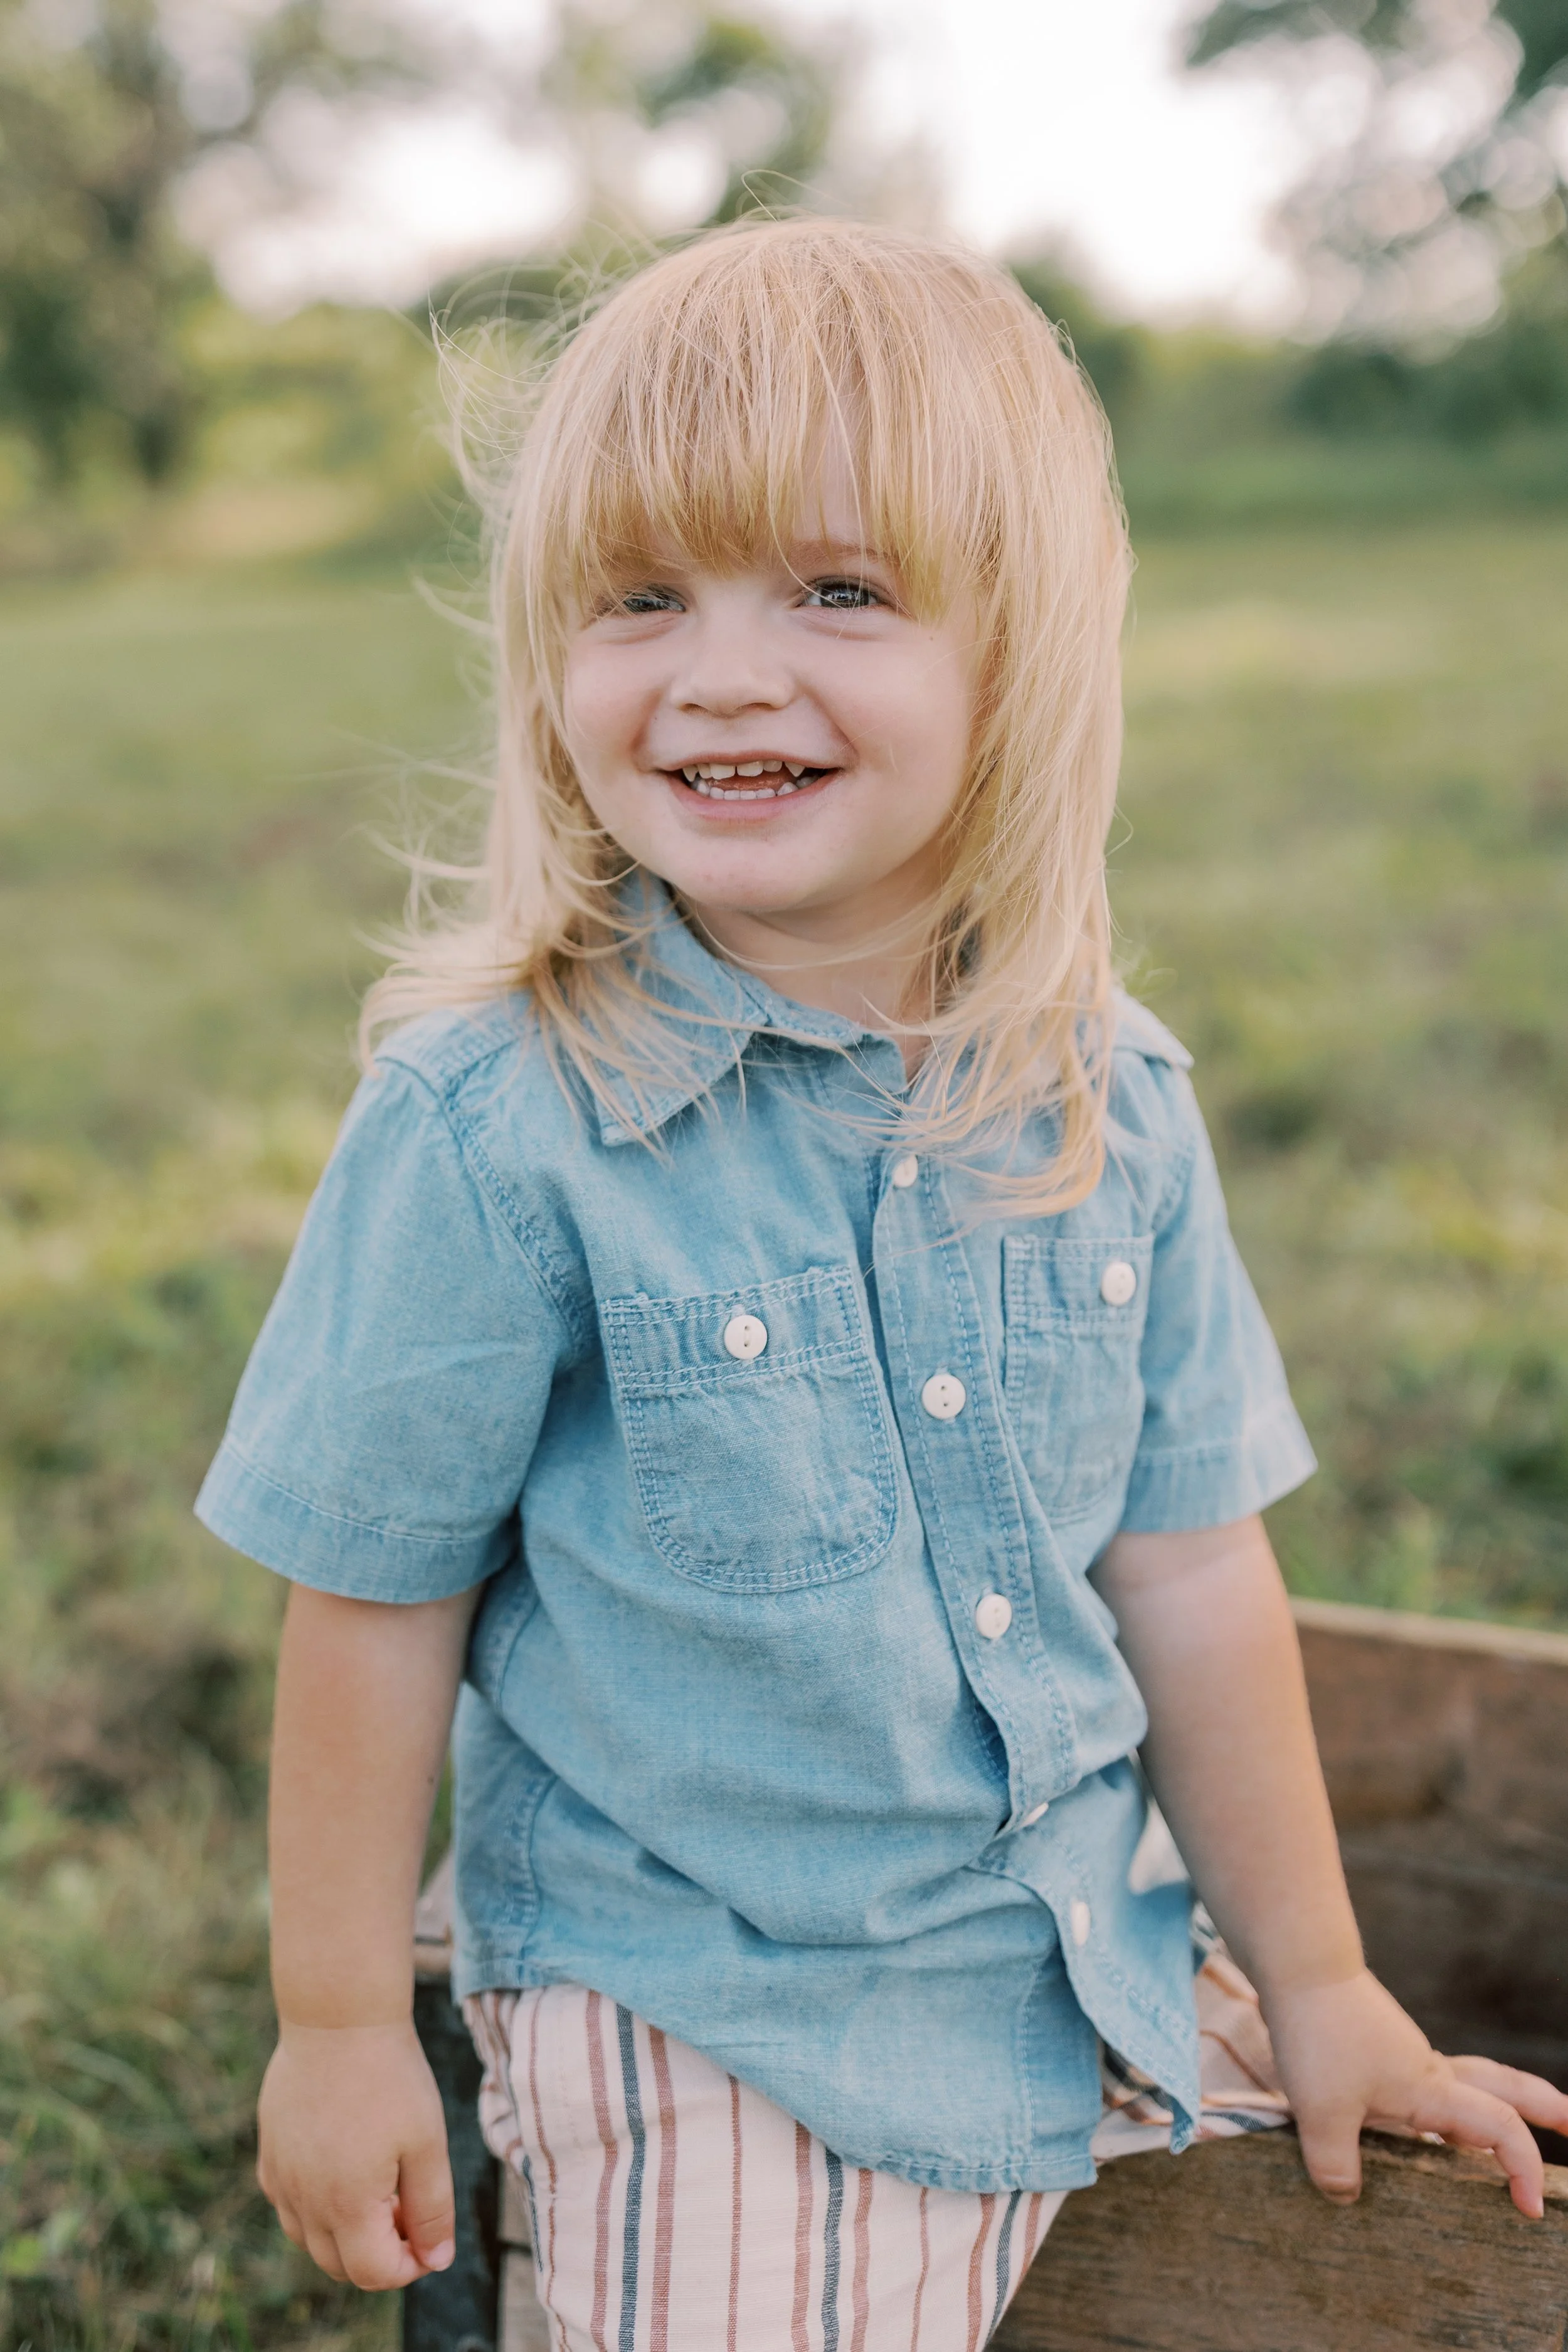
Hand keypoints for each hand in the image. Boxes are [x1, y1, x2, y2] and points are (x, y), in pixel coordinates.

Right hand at [257, 2018, 455, 2287]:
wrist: (337, 2017)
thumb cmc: (390, 2076)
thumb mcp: (427, 2142)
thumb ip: (432, 2208)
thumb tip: (436, 2259)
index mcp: (346, 2204)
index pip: (373, 2274)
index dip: (408, 2267)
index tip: (430, 2235)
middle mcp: (304, 2201)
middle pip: (339, 2265)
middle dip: (379, 2253)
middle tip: (410, 2205)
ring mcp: (280, 2178)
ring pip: (310, 2239)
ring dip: (347, 2233)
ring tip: (381, 2183)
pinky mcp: (269, 2154)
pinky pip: (290, 2205)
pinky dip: (318, 2207)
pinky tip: (346, 2165)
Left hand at [1263, 1968, 1567, 2218]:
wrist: (1298, 1962)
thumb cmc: (1318, 2033)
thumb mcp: (1320, 2111)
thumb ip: (1334, 2162)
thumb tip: (1344, 2196)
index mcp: (1430, 2089)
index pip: (1498, 2130)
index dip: (1522, 2168)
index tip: (1531, 2209)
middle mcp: (1426, 2070)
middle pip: (1502, 2087)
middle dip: (1541, 2107)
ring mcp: (1402, 2054)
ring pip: (1467, 2080)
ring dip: (1494, 2101)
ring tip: (1500, 2132)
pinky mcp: (1375, 2044)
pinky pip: (1425, 2079)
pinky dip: (1441, 2101)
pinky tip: (1419, 2119)